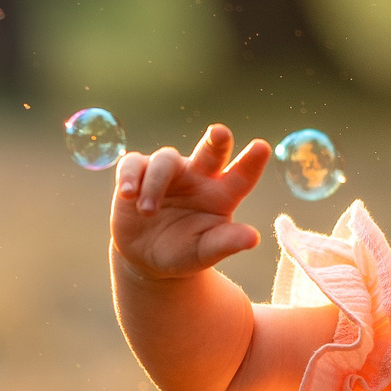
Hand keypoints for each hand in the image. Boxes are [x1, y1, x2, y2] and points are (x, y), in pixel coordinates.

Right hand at [111, 124, 271, 280]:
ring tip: (148, 211)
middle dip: (216, 141)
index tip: (262, 147)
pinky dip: (130, 176)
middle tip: (220, 133)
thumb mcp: (204, 253)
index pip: (242, 174)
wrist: (146, 257)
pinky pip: (133, 164)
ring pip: (165, 160)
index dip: (252, 161)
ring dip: (156, 183)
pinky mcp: (138, 173)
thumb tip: (253, 238)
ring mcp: (169, 172)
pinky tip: (128, 194)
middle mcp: (198, 176)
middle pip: (211, 151)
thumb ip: (226, 243)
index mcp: (222, 193)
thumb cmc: (182, 253)